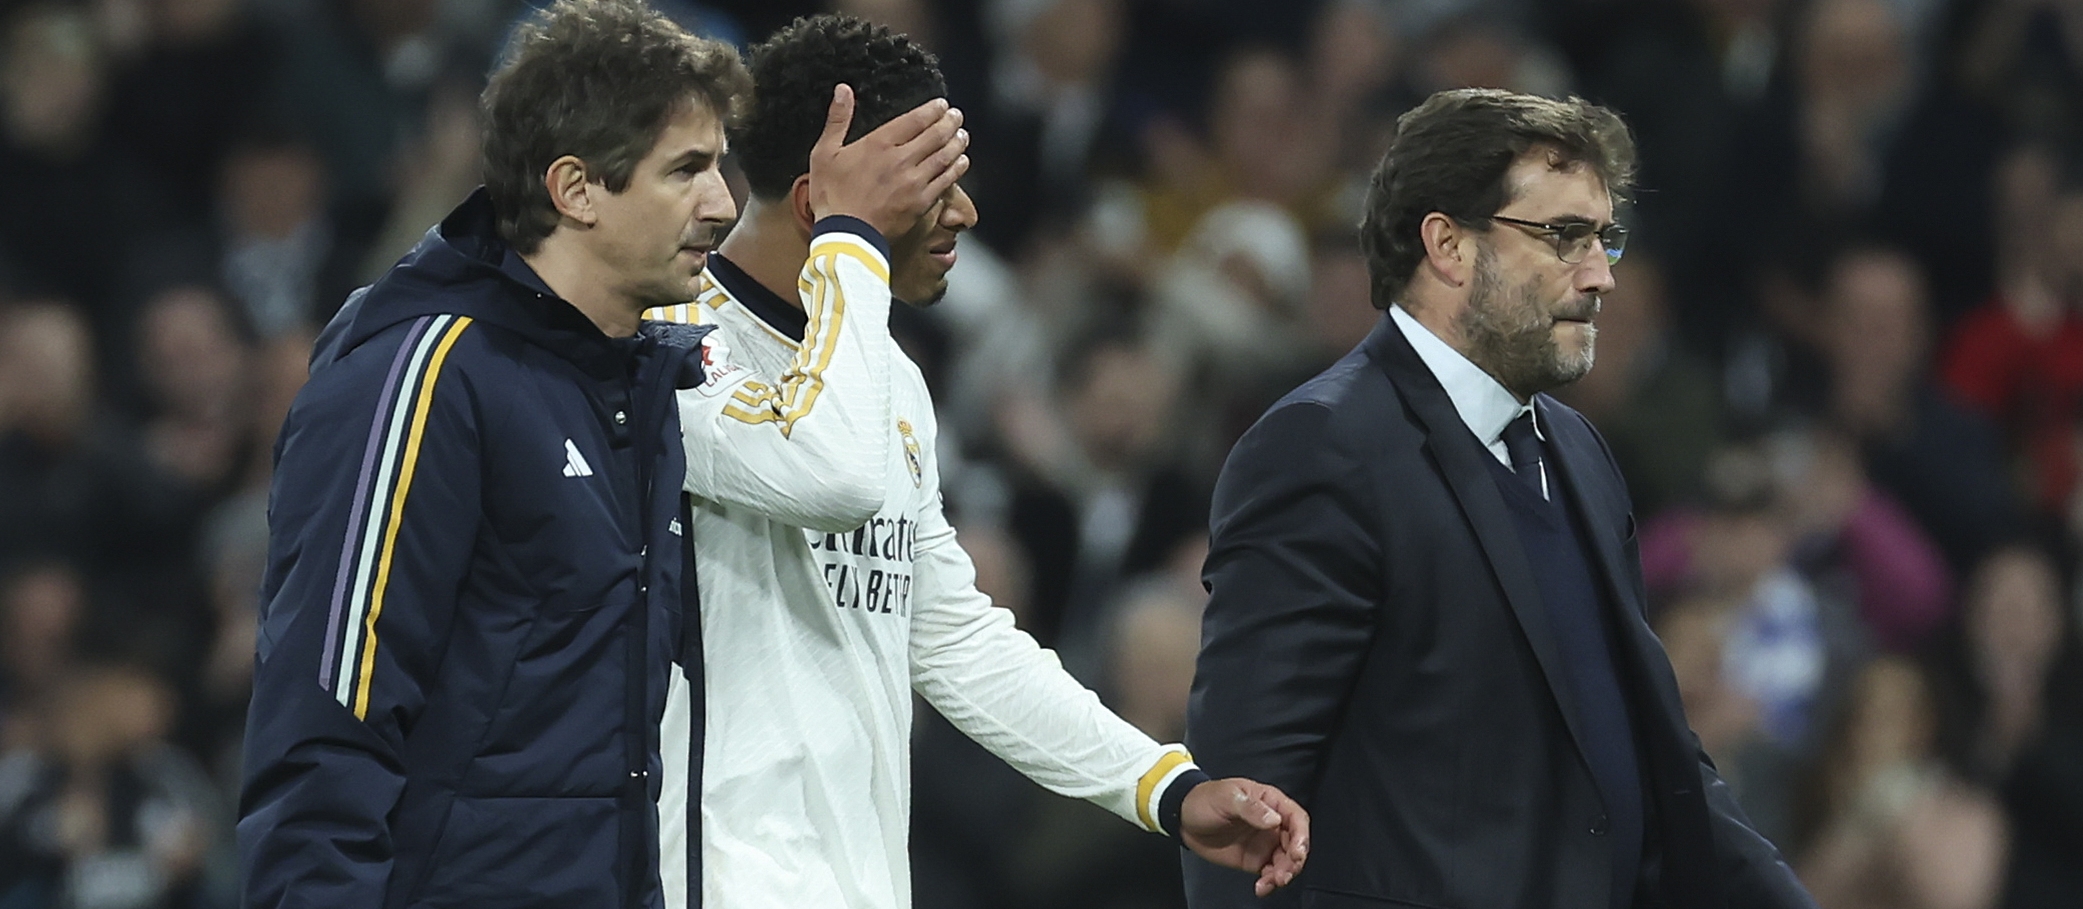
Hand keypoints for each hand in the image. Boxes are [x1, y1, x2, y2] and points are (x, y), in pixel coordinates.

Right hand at [807, 84, 969, 238]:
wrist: (846, 237)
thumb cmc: (832, 196)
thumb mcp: (824, 153)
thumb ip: (837, 119)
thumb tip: (843, 90)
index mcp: (879, 144)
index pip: (914, 120)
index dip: (932, 110)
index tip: (942, 105)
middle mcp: (901, 160)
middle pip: (935, 135)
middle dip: (949, 123)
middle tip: (957, 115)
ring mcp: (915, 182)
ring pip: (944, 157)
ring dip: (956, 143)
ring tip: (963, 135)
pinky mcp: (922, 203)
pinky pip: (945, 181)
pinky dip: (956, 169)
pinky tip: (962, 162)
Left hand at [1179, 777, 1309, 896]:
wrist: (1184, 818)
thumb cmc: (1205, 799)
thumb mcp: (1226, 797)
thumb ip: (1251, 808)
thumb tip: (1275, 820)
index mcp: (1270, 802)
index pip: (1296, 818)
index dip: (1301, 836)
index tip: (1297, 852)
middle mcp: (1272, 823)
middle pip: (1295, 843)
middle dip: (1294, 860)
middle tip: (1284, 873)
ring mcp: (1264, 842)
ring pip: (1286, 861)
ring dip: (1284, 874)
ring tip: (1272, 882)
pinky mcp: (1254, 859)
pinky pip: (1270, 873)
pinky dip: (1270, 883)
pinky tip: (1261, 888)